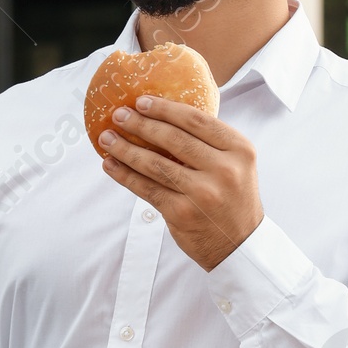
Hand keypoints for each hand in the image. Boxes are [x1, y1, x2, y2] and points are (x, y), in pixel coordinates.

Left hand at [96, 96, 262, 270]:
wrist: (239, 245)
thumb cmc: (232, 199)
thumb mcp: (235, 165)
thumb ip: (209, 143)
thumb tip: (163, 116)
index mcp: (240, 150)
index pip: (196, 120)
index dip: (165, 108)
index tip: (141, 101)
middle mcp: (224, 170)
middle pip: (173, 139)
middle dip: (141, 124)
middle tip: (118, 114)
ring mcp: (202, 193)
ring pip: (155, 164)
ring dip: (126, 149)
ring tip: (107, 138)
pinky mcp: (182, 213)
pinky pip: (147, 189)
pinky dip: (125, 175)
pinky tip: (111, 165)